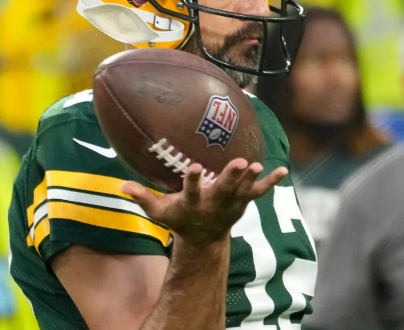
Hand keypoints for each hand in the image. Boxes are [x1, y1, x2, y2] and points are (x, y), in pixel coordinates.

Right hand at [121, 159, 287, 244]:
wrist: (204, 240)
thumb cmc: (179, 220)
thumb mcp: (159, 212)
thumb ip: (142, 198)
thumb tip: (120, 186)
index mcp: (192, 204)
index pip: (191, 191)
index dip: (192, 180)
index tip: (193, 166)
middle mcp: (213, 204)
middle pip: (222, 190)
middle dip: (230, 178)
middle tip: (239, 163)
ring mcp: (231, 204)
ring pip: (242, 191)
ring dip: (250, 179)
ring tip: (257, 164)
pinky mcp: (242, 203)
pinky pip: (258, 193)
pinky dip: (270, 183)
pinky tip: (282, 170)